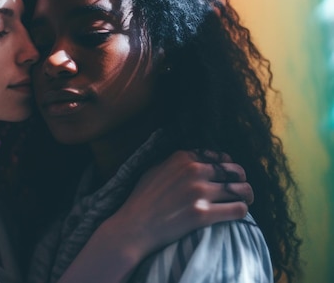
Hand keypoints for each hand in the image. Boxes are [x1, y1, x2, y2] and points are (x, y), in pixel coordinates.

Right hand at [103, 150, 251, 263]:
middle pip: (235, 171)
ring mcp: (199, 193)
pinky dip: (241, 211)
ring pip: (242, 189)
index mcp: (182, 157)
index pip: (218, 156)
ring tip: (244, 201)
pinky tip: (235, 214)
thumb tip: (197, 159)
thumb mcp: (155, 169)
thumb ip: (176, 161)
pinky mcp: (203, 215)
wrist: (135, 226)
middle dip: (240, 180)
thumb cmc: (142, 199)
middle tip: (240, 189)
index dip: (226, 165)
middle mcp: (193, 171)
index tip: (226, 175)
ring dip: (246, 196)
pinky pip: (238, 209)